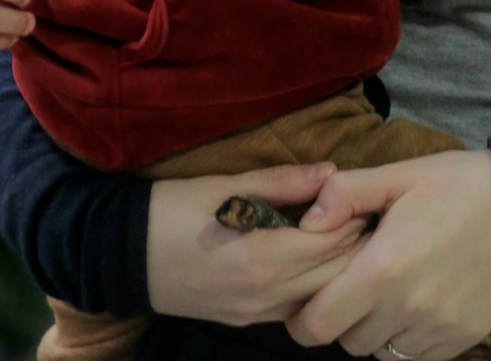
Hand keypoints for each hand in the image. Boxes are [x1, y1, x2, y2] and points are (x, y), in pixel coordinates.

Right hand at [147, 162, 369, 326]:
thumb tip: (332, 170)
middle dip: (356, 244)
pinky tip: (314, 257)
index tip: (368, 194)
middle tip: (367, 211)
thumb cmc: (172, 209)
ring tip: (345, 231)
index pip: (331, 243)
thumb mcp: (226, 186)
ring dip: (338, 267)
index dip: (355, 217)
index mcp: (262, 258)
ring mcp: (255, 314)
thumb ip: (282, 181)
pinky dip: (314, 284)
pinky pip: (294, 306)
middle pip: (334, 276)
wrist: (123, 255)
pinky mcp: (245, 320)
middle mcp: (265, 295)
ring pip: (318, 297)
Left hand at [286, 150, 490, 359]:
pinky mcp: (463, 338)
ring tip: (386, 292)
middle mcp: (406, 308)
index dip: (302, 319)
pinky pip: (418, 357)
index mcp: (382, 269)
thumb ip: (345, 194)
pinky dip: (408, 339)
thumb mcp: (398, 174)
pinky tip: (416, 304)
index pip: (318, 324)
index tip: (306, 302)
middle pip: (348, 343)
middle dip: (341, 319)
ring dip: (375, 331)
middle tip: (352, 286)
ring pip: (382, 353)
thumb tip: (305, 222)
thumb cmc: (456, 184)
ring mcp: (437, 329)